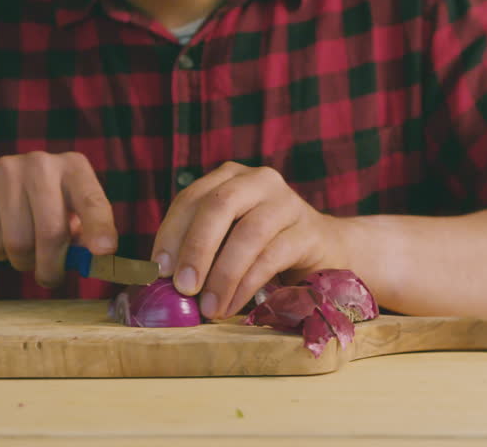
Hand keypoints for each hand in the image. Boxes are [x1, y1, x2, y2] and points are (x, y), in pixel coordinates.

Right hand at [0, 151, 116, 286]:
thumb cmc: (42, 216)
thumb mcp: (71, 219)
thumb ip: (87, 236)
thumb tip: (99, 254)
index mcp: (74, 168)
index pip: (92, 200)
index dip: (100, 227)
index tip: (105, 250)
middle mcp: (41, 163)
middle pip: (51, 232)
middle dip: (52, 266)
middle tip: (50, 278)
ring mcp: (6, 171)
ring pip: (18, 243)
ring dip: (23, 261)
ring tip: (24, 250)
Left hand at [151, 162, 343, 318]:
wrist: (327, 251)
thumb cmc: (264, 249)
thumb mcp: (227, 241)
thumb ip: (198, 250)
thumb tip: (161, 280)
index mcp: (230, 178)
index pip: (192, 198)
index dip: (171, 233)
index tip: (159, 271)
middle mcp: (259, 181)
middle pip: (219, 206)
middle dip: (196, 249)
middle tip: (183, 288)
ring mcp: (288, 202)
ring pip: (248, 233)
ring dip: (223, 275)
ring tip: (209, 308)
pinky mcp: (310, 231)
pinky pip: (272, 256)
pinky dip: (247, 285)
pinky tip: (232, 305)